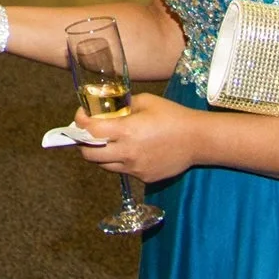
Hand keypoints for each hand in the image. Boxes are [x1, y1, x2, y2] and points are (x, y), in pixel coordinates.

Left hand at [76, 91, 198, 181]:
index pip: (90, 131)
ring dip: (100, 153)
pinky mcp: (143, 177)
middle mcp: (127, 152)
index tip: (81, 116)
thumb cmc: (174, 117)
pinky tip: (131, 150)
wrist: (198, 139)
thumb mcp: (146, 101)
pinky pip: (123, 170)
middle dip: (83, 143)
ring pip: (104, 165)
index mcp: (126, 131)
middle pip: (89, 154)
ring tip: (108, 142)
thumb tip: (108, 110)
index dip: (80, 122)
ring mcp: (135, 168)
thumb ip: (124, 106)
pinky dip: (120, 161)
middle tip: (87, 134)